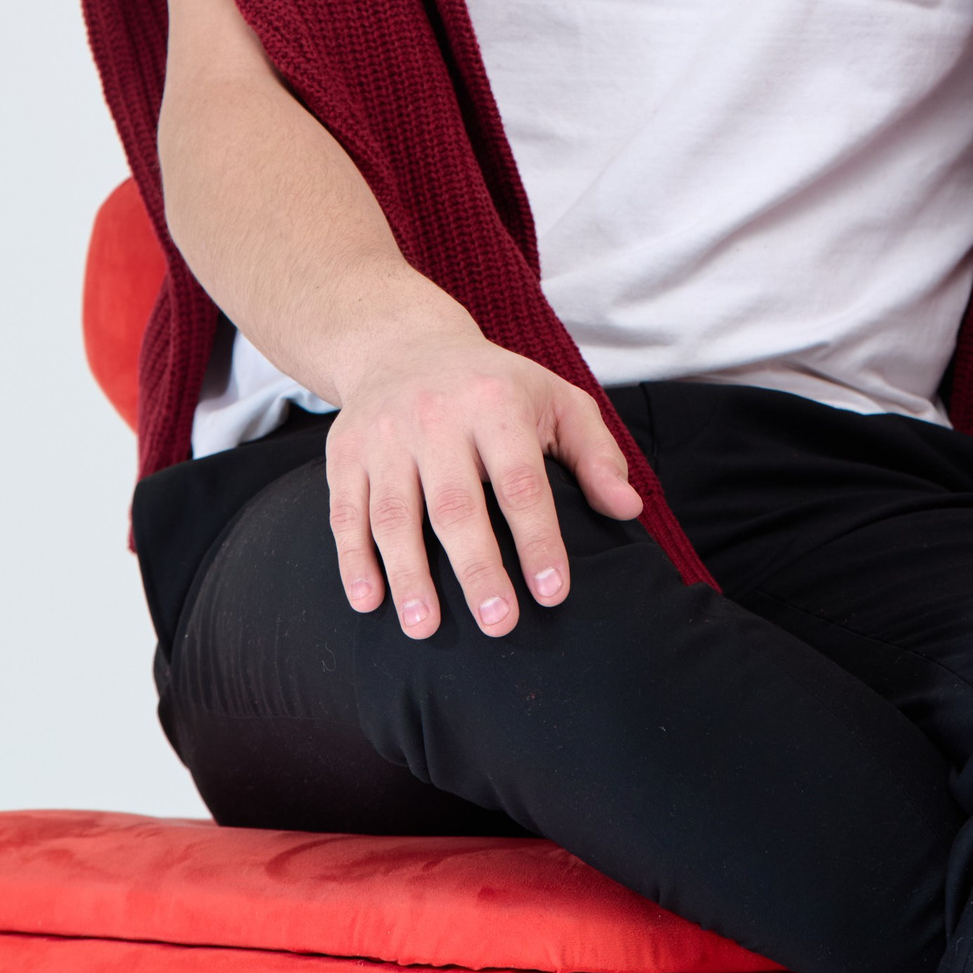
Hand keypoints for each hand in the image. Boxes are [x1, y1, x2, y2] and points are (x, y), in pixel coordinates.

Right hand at [325, 291, 642, 640]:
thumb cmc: (495, 386)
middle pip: (456, 504)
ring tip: (425, 629)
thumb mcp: (556, 400)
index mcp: (496, 403)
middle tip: (499, 625)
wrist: (402, 343)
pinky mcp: (344, 453)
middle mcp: (436, 417)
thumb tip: (628, 509)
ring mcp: (384, 436)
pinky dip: (353, 560)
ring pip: (395, 514)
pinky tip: (368, 602)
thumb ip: (595, 455)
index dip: (538, 539)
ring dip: (408, 575)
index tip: (553, 593)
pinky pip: (345, 512)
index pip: (521, 481)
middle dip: (477, 569)